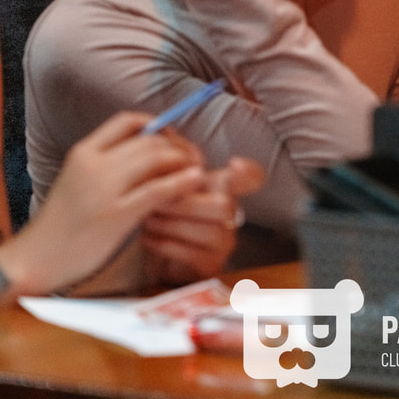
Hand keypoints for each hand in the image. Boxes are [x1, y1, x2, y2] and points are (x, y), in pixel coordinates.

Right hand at [0, 111, 206, 294]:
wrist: (36, 258)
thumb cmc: (60, 224)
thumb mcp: (77, 182)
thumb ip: (105, 166)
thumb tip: (146, 156)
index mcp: (83, 152)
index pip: (126, 121)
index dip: (157, 125)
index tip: (171, 139)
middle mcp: (94, 164)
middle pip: (148, 139)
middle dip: (178, 145)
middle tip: (193, 158)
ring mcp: (105, 189)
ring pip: (157, 158)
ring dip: (184, 161)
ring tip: (197, 170)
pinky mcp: (116, 215)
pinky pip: (158, 189)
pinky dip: (182, 182)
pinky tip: (195, 182)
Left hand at [142, 156, 265, 286]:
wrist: (154, 256)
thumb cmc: (163, 215)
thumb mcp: (168, 187)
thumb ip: (171, 165)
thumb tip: (159, 132)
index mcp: (222, 189)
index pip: (251, 178)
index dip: (248, 172)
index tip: (234, 165)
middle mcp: (230, 215)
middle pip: (223, 205)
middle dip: (184, 202)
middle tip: (155, 201)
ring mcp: (224, 242)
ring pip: (206, 229)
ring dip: (169, 223)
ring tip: (147, 218)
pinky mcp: (211, 266)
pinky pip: (192, 252)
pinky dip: (164, 243)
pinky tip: (147, 238)